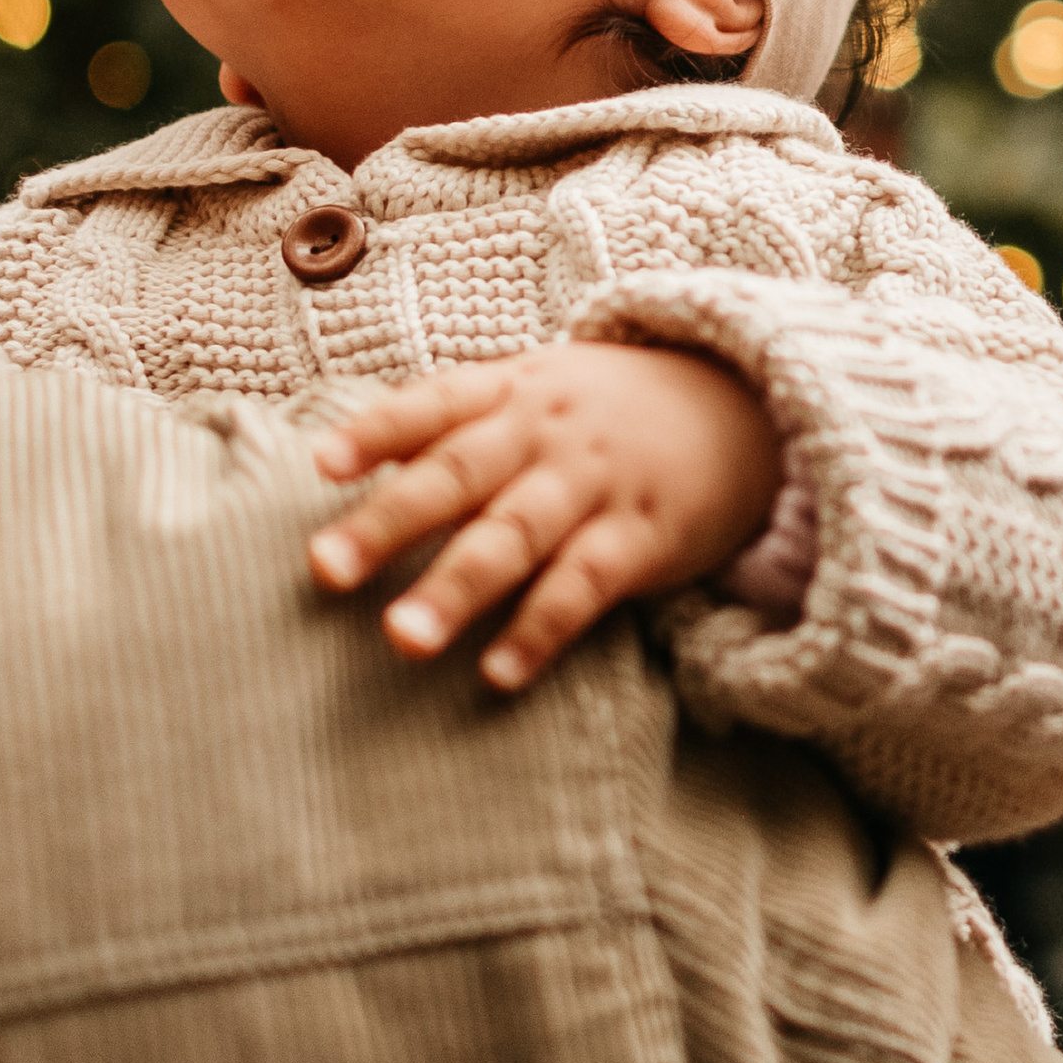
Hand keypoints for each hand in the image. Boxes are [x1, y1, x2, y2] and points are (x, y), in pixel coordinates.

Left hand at [306, 343, 783, 692]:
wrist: (742, 405)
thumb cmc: (601, 411)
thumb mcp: (532, 389)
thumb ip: (450, 426)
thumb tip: (339, 462)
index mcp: (510, 391)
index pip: (433, 404)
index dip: (376, 432)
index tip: (320, 464)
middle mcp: (545, 433)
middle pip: (457, 476)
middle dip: (388, 523)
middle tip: (324, 568)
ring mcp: (594, 484)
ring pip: (515, 537)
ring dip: (456, 588)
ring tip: (402, 640)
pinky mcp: (643, 538)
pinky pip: (585, 587)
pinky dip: (541, 630)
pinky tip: (497, 672)